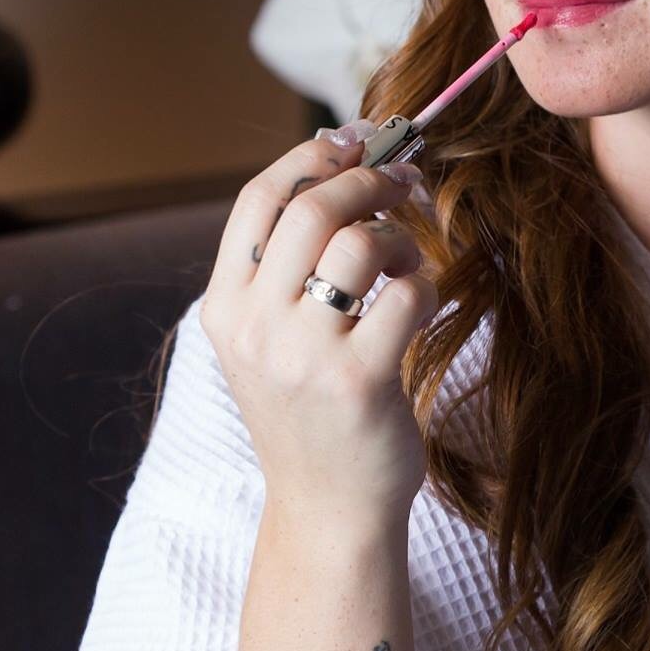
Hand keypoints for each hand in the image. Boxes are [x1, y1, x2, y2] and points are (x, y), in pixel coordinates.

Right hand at [199, 124, 440, 518]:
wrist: (328, 509)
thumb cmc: (312, 412)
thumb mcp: (270, 340)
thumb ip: (285, 268)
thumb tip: (337, 167)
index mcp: (225, 308)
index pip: (258, 200)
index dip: (310, 157)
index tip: (353, 141)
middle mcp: (254, 328)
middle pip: (311, 208)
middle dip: (368, 182)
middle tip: (403, 184)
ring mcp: (304, 356)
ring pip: (359, 244)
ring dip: (397, 238)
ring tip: (406, 262)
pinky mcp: (359, 381)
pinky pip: (406, 295)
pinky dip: (424, 285)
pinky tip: (420, 304)